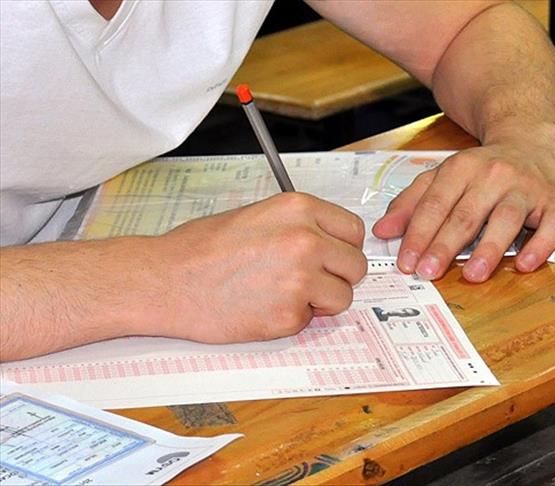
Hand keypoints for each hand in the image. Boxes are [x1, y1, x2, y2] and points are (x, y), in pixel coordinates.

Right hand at [151, 193, 366, 342]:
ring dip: (320, 301)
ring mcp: (300, 277)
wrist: (166, 280)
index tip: (332, 257)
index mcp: (298, 208)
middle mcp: (305, 239)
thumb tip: (329, 243)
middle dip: (337, 276)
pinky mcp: (289, 314)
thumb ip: (299, 226)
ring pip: (343, 296)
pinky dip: (294, 319)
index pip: (354, 230)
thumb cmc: (201, 249)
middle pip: (356, 265)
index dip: (343, 247)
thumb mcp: (257, 215)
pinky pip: (312, 320)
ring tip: (283, 294)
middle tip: (309, 280)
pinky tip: (264, 307)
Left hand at [372, 123, 554, 281]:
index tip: (406, 262)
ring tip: (472, 274)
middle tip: (428, 272)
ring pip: (506, 219)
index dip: (419, 234)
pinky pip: (551, 225)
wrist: (534, 142)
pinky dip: (540, 245)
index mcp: (462, 168)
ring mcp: (527, 188)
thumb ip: (411, 203)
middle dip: (445, 246)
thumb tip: (382, 231)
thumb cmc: (483, 169)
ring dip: (489, 249)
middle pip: (466, 214)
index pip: (435, 204)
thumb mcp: (442, 177)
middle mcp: (494, 175)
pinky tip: (525, 264)